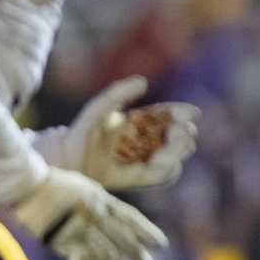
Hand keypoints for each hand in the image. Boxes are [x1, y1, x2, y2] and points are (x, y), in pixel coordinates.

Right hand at [9, 167, 167, 259]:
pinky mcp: (61, 241)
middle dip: (137, 257)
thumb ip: (102, 204)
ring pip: (105, 255)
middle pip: (123, 240)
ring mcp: (78, 228)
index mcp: (102, 199)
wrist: (25, 185)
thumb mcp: (86, 188)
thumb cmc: (55, 185)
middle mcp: (95, 214)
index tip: (161, 246)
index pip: (131, 218)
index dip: (147, 232)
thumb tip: (121, 223)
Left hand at [49, 76, 199, 190]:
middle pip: (172, 136)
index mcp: (138, 122)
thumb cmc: (82, 133)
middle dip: (183, 134)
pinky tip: (167, 163)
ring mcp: (142, 158)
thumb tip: (144, 81)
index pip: (165, 116)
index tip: (193, 113)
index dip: (180, 113)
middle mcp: (143, 140)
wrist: (67, 163)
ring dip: (177, 152)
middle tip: (185, 132)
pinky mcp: (138, 177)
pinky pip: (160, 176)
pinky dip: (168, 170)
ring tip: (178, 146)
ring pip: (170, 155)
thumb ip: (118, 94)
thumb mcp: (98, 109)